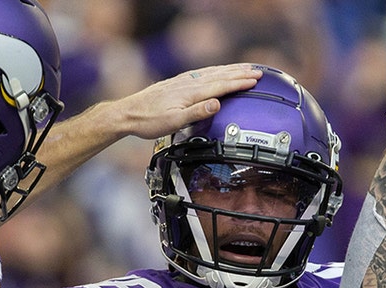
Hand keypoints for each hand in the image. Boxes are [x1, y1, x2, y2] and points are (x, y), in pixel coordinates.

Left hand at [116, 63, 262, 139]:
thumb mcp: (174, 122)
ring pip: (212, 72)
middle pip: (220, 75)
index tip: (255, 79)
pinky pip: (202, 73)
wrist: (128, 113)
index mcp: (191, 93)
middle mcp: (188, 84)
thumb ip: (197, 112)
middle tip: (257, 71)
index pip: (221, 85)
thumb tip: (217, 104)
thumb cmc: (149, 121)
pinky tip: (216, 71)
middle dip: (240, 73)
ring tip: (243, 68)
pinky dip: (215, 71)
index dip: (240, 82)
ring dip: (230, 70)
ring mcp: (182, 82)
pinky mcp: (177, 83)